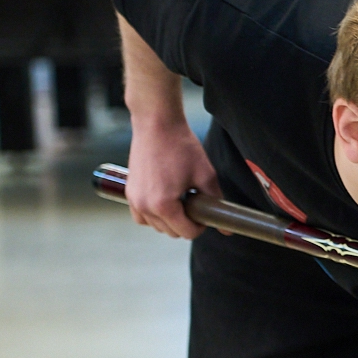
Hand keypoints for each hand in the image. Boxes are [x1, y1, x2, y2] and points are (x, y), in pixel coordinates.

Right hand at [126, 117, 218, 238]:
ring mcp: (134, 200)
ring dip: (170, 220)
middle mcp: (145, 206)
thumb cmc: (181, 146)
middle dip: (186, 223)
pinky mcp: (129, 192)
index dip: (200, 226)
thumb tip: (227, 228)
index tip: (205, 213)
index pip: (186, 232)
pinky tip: (164, 203)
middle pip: (171, 232)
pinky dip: (153, 216)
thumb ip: (216, 202)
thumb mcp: (205, 175)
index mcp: (164, 205)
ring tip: (181, 200)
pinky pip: (141, 217)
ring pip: (156, 226)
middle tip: (195, 205)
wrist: (157, 124)